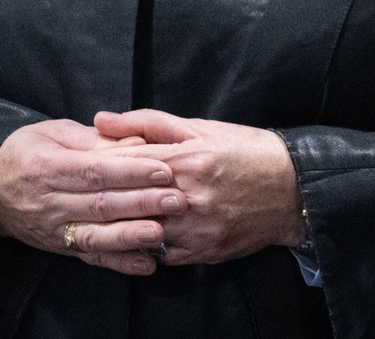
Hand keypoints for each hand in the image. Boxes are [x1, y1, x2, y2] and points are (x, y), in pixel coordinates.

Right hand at [0, 118, 189, 276]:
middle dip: (141, 202)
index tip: (164, 170)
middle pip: (100, 204)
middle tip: (176, 200)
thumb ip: (94, 138)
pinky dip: (119, 262)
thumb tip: (134, 142)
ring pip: (95, 235)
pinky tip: (146, 263)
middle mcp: (50, 202)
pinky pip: (90, 257)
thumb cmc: (27, 152)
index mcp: (49, 167)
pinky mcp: (59, 247)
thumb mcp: (54, 132)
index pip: (95, 171)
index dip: (130, 171)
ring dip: (131, 236)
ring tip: (161, 233)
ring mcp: (54, 229)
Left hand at [94, 109, 304, 265]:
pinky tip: (138, 234)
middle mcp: (188, 197)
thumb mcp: (202, 128)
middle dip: (103, 197)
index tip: (82, 163)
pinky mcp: (202, 252)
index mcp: (186, 160)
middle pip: (126, 202)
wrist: (292, 187)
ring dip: (121, 224)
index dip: (98, 164)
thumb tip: (102, 119)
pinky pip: (160, 254)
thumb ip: (149, 123)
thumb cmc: (246, 149)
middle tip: (83, 195)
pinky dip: (145, 245)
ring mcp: (195, 229)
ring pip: (139, 233)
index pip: (124, 164)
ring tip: (105, 217)